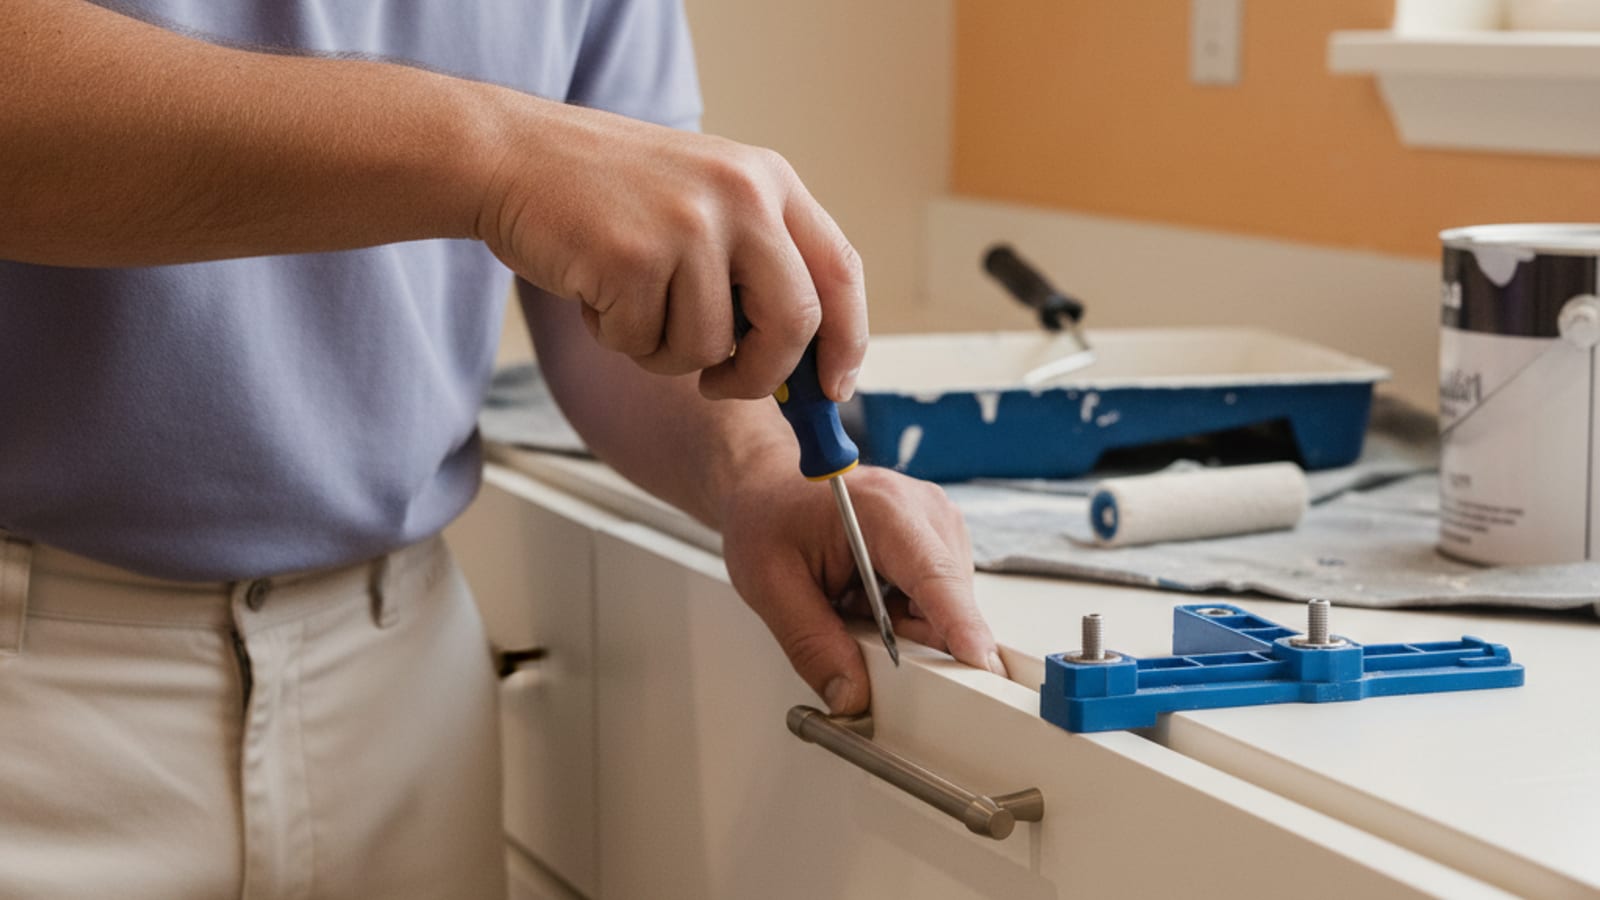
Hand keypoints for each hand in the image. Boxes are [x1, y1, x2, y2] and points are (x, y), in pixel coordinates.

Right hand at [477, 98, 865, 402]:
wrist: (512, 156)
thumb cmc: (607, 193)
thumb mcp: (705, 202)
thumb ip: (757, 265)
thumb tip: (803, 367)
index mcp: (769, 180)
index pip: (840, 272)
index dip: (846, 341)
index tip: (832, 389)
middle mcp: (741, 196)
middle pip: (794, 324)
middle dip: (763, 375)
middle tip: (722, 383)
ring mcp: (688, 225)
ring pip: (710, 348)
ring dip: (665, 349)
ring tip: (630, 299)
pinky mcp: (633, 258)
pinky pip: (647, 345)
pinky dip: (618, 336)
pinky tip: (597, 290)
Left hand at [719, 465, 1007, 714]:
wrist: (768, 486)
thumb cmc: (768, 516)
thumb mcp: (771, 584)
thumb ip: (812, 644)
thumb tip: (851, 696)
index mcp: (884, 509)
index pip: (934, 575)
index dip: (959, 624)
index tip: (980, 663)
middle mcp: (924, 509)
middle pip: (946, 603)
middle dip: (904, 635)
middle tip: (845, 618)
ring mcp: (936, 522)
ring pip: (943, 608)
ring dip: (900, 623)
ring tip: (850, 597)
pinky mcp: (937, 538)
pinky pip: (936, 599)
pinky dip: (901, 611)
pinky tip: (865, 592)